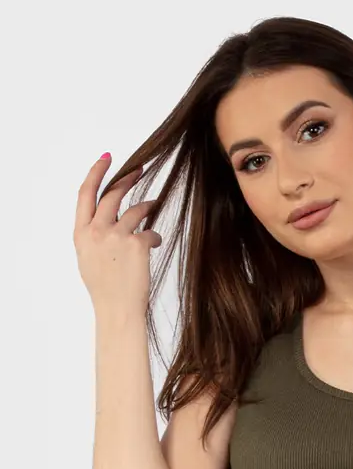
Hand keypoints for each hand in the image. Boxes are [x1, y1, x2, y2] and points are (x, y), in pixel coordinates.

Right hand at [73, 154, 161, 318]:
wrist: (118, 309)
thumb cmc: (105, 288)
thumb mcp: (89, 258)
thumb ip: (94, 235)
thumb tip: (107, 216)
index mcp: (81, 233)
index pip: (86, 194)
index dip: (96, 172)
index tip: (107, 158)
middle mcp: (96, 231)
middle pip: (112, 194)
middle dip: (127, 178)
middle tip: (139, 169)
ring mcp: (116, 236)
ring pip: (135, 209)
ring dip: (147, 205)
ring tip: (154, 204)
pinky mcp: (137, 244)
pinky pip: (150, 231)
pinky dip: (154, 236)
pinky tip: (154, 245)